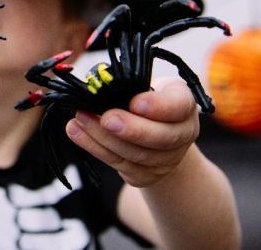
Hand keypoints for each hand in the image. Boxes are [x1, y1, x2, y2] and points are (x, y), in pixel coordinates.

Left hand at [65, 77, 199, 186]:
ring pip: (137, 155)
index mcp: (184, 104)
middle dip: (132, 129)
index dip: (158, 107)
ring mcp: (167, 159)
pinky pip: (119, 164)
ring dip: (104, 138)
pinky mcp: (146, 175)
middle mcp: (182, 134)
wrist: (155, 132)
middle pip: (161, 138)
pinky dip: (95, 147)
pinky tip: (76, 132)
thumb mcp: (144, 84)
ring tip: (80, 119)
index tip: (135, 102)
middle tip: (106, 118)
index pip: (178, 106)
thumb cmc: (145, 99)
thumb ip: (129, 85)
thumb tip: (100, 85)